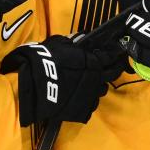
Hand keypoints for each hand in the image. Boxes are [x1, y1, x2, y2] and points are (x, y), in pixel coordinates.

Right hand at [0, 35, 124, 125]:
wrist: (33, 84)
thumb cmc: (46, 59)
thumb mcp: (60, 43)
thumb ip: (74, 42)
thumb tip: (81, 38)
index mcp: (93, 62)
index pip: (112, 58)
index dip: (114, 56)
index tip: (115, 55)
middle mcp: (96, 79)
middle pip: (109, 77)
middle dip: (107, 72)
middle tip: (99, 70)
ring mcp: (90, 96)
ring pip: (99, 92)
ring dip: (95, 87)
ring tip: (84, 85)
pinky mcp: (82, 111)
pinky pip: (89, 106)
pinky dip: (85, 101)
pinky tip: (76, 97)